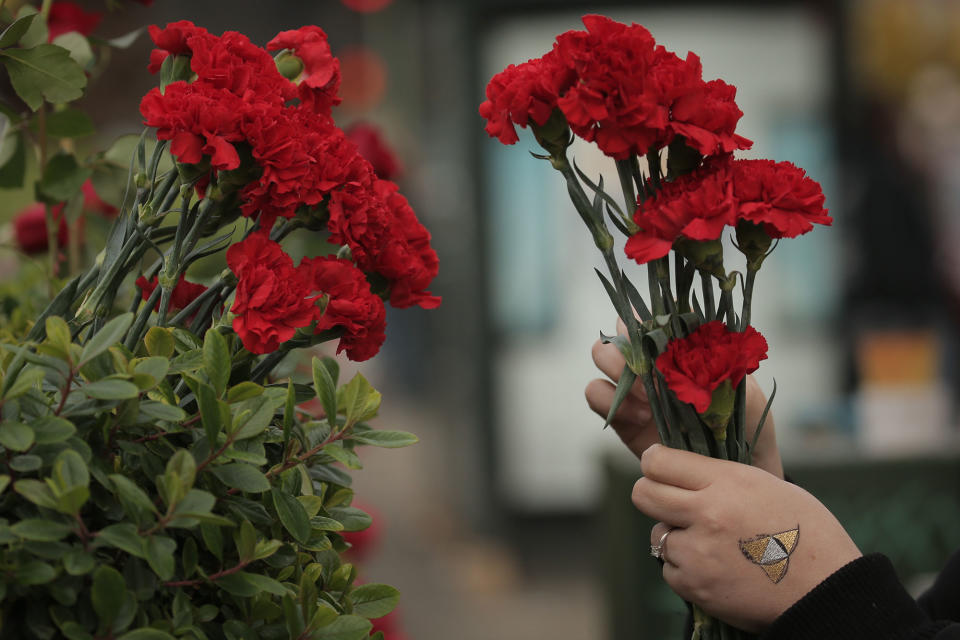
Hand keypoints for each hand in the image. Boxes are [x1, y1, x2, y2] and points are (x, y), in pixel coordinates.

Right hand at [585, 319, 783, 477]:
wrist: (737, 473)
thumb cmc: (748, 426)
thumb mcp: (744, 393)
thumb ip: (713, 369)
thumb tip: (682, 347)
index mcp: (682, 350)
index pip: (652, 320)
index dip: (644, 320)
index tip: (654, 334)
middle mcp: (654, 365)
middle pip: (619, 335)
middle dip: (624, 347)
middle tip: (645, 369)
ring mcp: (636, 391)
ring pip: (601, 360)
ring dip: (615, 370)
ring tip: (643, 395)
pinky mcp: (623, 420)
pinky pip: (597, 397)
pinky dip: (610, 401)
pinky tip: (639, 417)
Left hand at [634, 445, 861, 632]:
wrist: (827, 591)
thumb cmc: (807, 532)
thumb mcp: (768, 486)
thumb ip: (722, 478)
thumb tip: (686, 471)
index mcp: (727, 482)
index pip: (658, 461)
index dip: (654, 462)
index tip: (659, 466)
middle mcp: (707, 513)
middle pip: (642, 494)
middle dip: (652, 495)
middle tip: (670, 501)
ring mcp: (698, 552)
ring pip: (657, 535)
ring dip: (675, 537)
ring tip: (710, 543)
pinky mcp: (695, 586)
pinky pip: (669, 569)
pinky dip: (685, 569)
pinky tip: (715, 567)